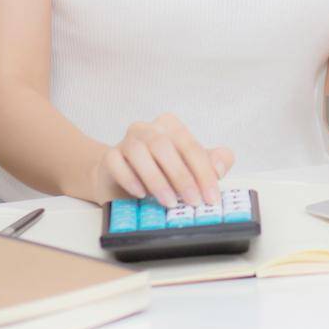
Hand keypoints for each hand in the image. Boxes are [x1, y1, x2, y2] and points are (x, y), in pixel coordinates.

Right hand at [94, 114, 233, 206]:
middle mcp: (148, 129)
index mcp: (171, 127)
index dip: (204, 172)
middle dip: (182, 176)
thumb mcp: (193, 168)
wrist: (122, 181)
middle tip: (193, 201)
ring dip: (157, 179)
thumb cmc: (162, 172)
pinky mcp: (109, 157)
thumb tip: (219, 167)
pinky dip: (130, 179)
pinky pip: (116, 163)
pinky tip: (142, 194)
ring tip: (169, 202)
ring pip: (139, 152)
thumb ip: (214, 163)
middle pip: (165, 146)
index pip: (191, 146)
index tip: (211, 197)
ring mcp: (126, 141)